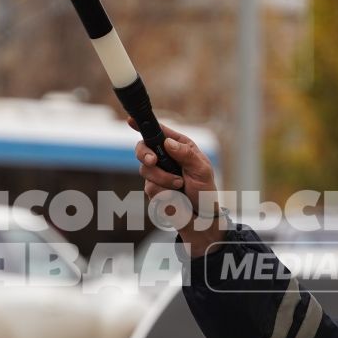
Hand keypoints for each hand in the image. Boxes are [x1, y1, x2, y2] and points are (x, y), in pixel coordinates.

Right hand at [126, 118, 225, 257]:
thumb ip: (186, 155)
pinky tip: (176, 197)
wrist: (201, 217)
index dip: (143, 125)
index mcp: (178, 146)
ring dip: (163, 179)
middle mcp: (165, 157)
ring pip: (145, 171)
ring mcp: (157, 174)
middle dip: (145, 154)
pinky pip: (150, 188)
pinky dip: (164, 192)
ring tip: (180, 185)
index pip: (158, 132)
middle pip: (142, 149)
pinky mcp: (153, 190)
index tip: (131, 120)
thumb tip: (168, 143)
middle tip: (153, 161)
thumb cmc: (205, 191)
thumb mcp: (202, 170)